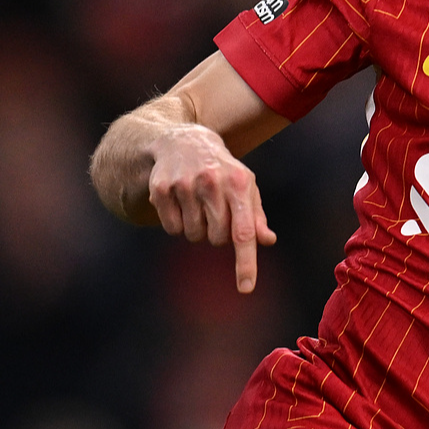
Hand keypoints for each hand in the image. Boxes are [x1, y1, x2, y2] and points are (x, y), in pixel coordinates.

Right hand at [147, 123, 277, 292]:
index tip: (246, 288)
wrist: (184, 141)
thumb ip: (256, 216)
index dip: (245, 263)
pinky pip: (171, 229)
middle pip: (217, 239)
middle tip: (215, 214)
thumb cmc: (223, 170)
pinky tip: (180, 203)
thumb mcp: (245, 187)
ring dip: (197, 229)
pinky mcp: (161, 189)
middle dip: (218, 235)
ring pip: (193, 236)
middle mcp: (212, 182)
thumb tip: (267, 240)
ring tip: (198, 205)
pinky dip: (177, 224)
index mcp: (238, 183)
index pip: (244, 232)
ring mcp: (184, 185)